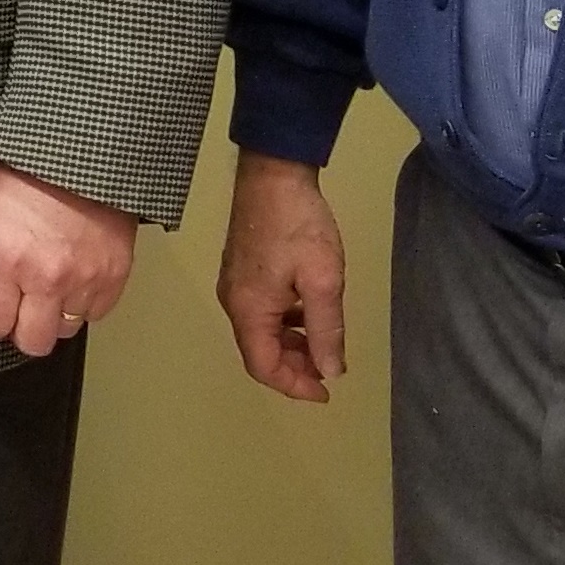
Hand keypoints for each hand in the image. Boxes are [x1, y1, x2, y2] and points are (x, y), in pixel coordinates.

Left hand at [0, 164, 135, 357]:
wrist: (83, 152)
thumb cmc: (32, 173)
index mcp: (8, 260)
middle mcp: (47, 277)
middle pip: (34, 342)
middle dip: (24, 332)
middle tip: (23, 314)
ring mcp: (85, 278)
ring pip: (68, 329)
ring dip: (58, 314)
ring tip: (54, 287)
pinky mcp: (115, 275)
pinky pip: (98, 311)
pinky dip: (87, 301)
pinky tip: (77, 278)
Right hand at [216, 148, 347, 401]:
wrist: (273, 173)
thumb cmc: (299, 227)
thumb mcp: (322, 280)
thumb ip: (326, 330)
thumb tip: (331, 370)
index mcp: (249, 310)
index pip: (264, 367)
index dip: (295, 386)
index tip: (328, 391)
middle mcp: (234, 302)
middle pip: (260, 351)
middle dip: (295, 366)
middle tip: (330, 365)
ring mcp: (234, 284)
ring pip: (261, 332)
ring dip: (292, 343)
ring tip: (324, 340)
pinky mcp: (241, 269)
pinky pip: (261, 311)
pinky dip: (285, 322)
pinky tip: (308, 310)